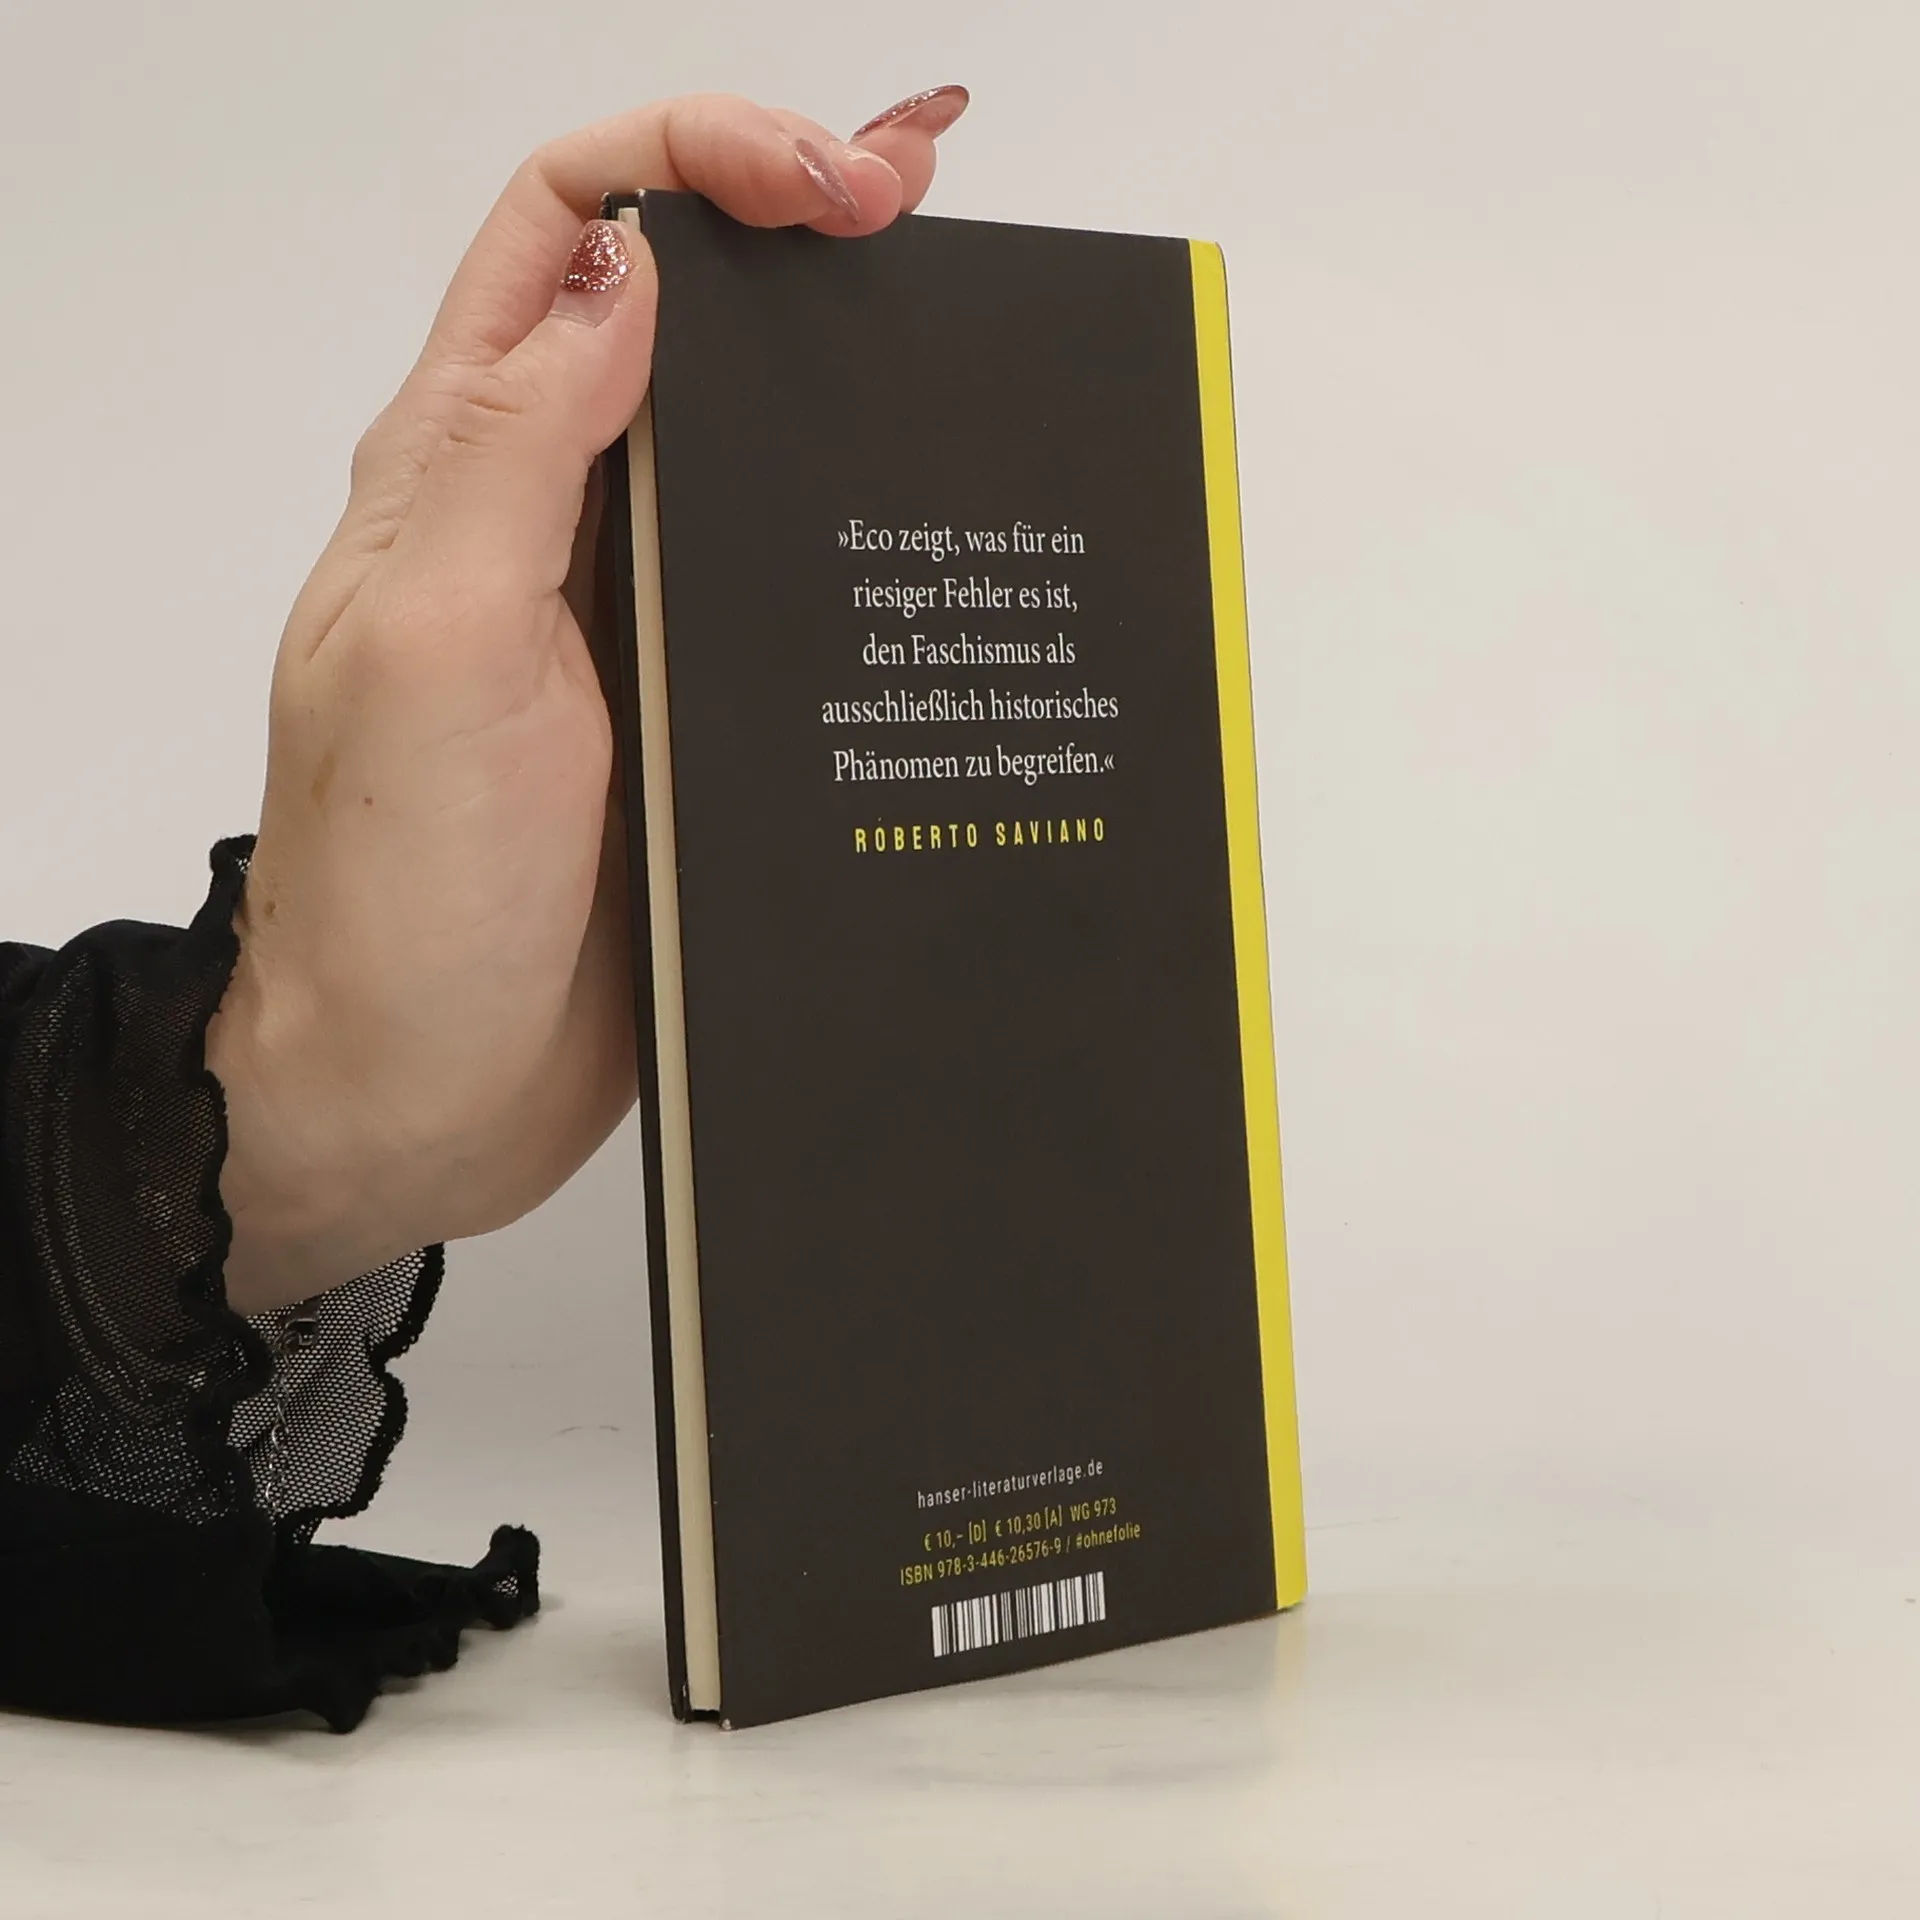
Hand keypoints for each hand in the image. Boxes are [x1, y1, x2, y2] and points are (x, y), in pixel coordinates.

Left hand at [207, 88, 970, 1313]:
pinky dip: (859, 520)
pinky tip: (940, 517)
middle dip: (796, 221)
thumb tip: (635, 278)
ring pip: (742, 441)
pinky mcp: (689, 709)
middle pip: (674, 311)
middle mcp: (550, 519)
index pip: (569, 232)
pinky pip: (779, 578)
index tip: (837, 183)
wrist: (421, 1091)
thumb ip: (514, 450)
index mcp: (465, 468)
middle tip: (924, 196)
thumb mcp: (436, 650)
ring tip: (963, 315)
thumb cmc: (398, 897)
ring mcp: (627, 614)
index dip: (698, 162)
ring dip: (841, 361)